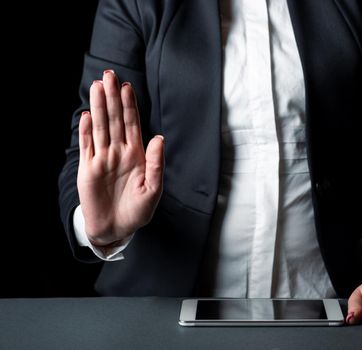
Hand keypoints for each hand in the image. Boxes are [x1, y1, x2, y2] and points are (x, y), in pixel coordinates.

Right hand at [77, 70, 163, 245]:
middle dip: (112, 98)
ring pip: (100, 128)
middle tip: (109, 75)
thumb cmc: (138, 210)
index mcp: (137, 155)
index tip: (127, 87)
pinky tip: (86, 115)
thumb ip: (156, 164)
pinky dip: (85, 131)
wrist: (116, 228)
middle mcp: (119, 152)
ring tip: (97, 87)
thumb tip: (159, 138)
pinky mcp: (88, 170)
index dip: (129, 106)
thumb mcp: (153, 190)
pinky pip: (87, 146)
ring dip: (98, 108)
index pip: (132, 125)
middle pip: (114, 120)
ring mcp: (102, 159)